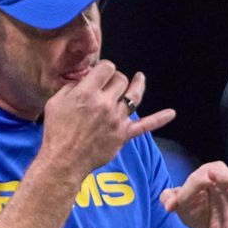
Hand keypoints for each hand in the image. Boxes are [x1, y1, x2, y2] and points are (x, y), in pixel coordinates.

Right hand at [41, 61, 175, 178]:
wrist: (64, 159)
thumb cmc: (57, 131)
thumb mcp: (56, 101)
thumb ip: (73, 86)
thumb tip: (86, 78)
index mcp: (87, 93)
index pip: (107, 68)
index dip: (105, 68)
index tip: (101, 73)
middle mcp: (105, 104)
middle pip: (121, 80)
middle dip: (116, 79)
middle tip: (109, 84)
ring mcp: (117, 119)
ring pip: (134, 96)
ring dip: (137, 86)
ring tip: (139, 79)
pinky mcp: (124, 134)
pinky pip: (146, 125)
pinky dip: (159, 119)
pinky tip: (171, 113)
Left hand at [160, 162, 227, 227]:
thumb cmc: (198, 213)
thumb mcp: (181, 206)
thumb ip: (170, 199)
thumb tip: (168, 204)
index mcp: (210, 178)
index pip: (201, 176)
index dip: (188, 189)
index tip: (177, 204)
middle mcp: (226, 186)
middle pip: (227, 175)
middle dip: (221, 175)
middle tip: (213, 175)